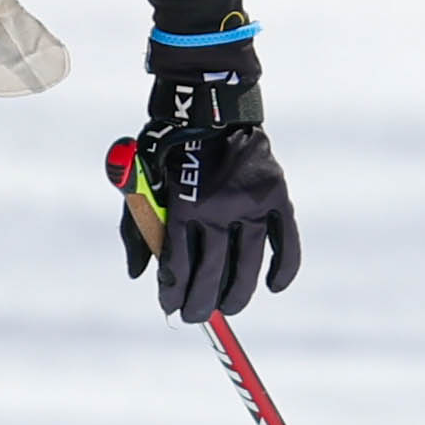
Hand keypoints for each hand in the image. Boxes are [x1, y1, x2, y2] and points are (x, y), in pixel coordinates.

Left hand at [119, 64, 300, 323]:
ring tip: (229, 309)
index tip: (171, 308)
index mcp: (181, 206)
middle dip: (201, 303)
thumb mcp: (141, 183)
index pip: (178, 266)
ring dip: (237, 295)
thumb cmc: (167, 149)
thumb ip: (137, 229)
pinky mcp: (276, 196)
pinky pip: (286, 242)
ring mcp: (251, 203)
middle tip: (196, 317)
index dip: (174, 293)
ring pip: (248, 264)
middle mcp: (218, 207)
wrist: (208, 107)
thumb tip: (138, 275)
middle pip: (212, 272)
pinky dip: (283, 268)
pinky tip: (273, 286)